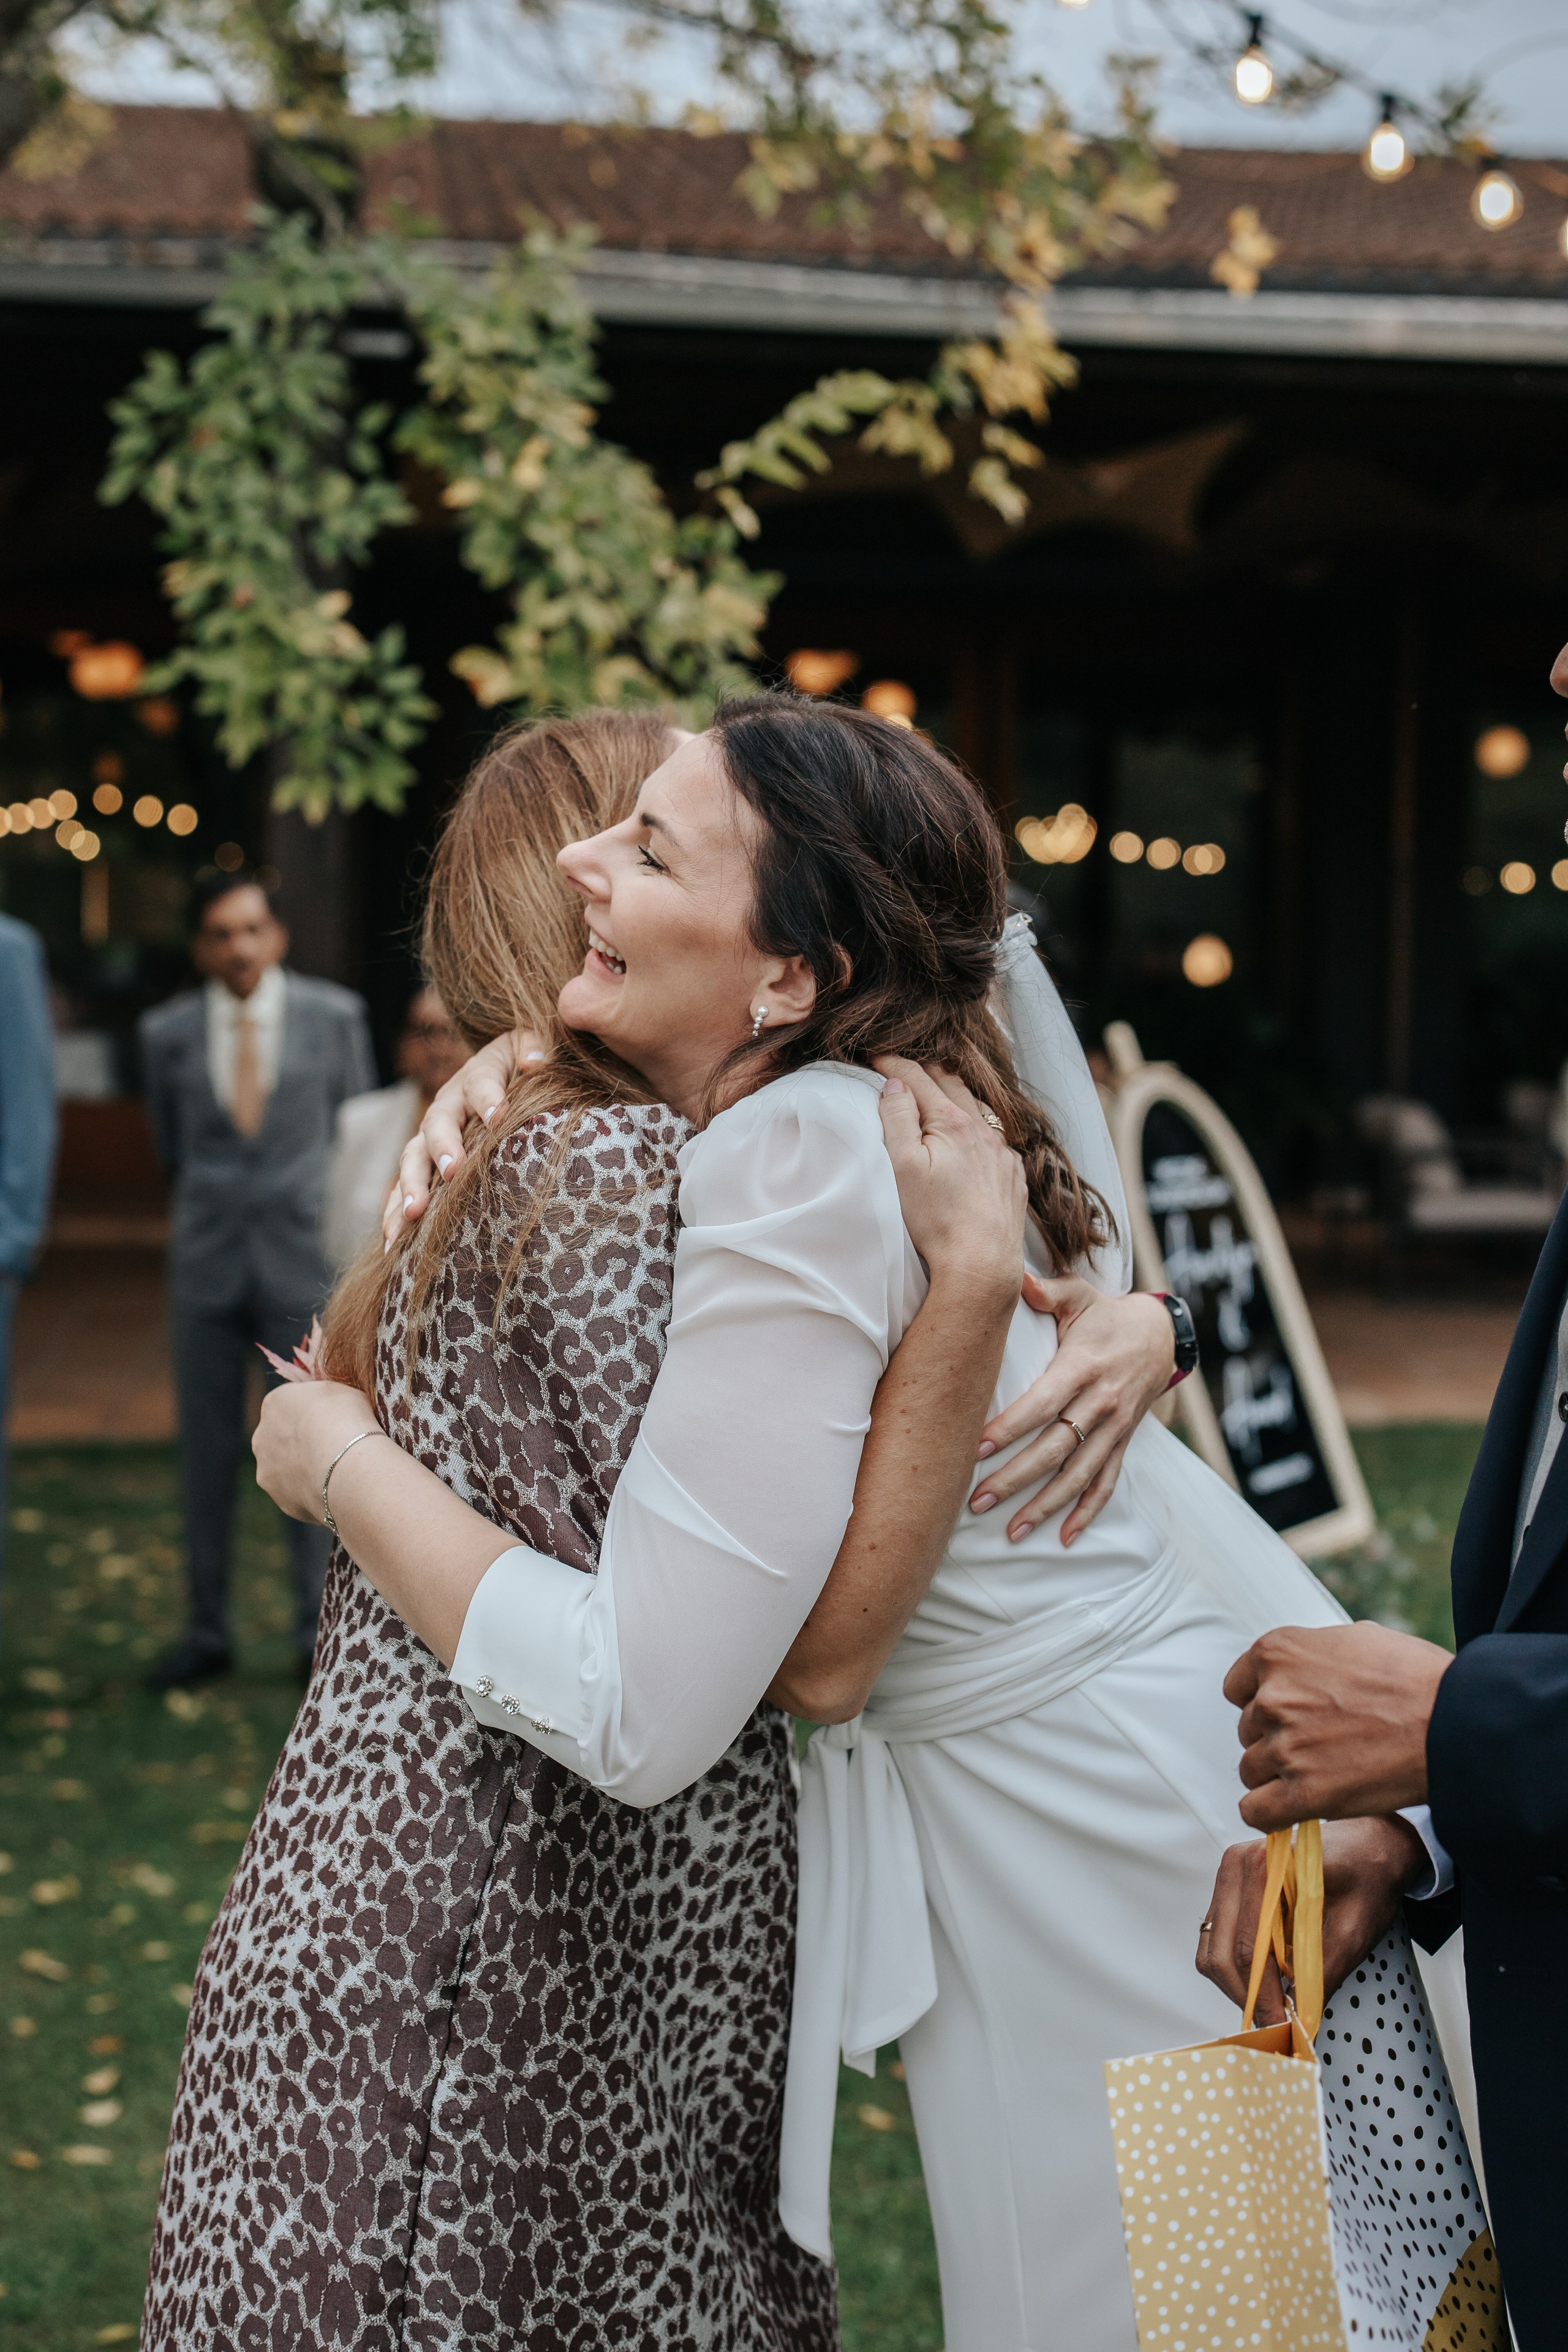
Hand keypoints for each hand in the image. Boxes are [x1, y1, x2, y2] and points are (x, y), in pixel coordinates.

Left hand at [253, 1378, 379, 1524]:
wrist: (347, 1464)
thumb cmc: (348, 1419)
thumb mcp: (339, 1391)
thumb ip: (321, 1399)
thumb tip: (324, 1408)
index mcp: (274, 1404)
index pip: (290, 1406)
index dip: (313, 1415)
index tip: (333, 1422)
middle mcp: (262, 1436)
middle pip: (281, 1438)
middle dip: (301, 1443)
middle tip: (331, 1448)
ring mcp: (267, 1470)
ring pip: (285, 1468)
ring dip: (303, 1469)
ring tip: (335, 1473)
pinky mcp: (279, 1498)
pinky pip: (297, 1493)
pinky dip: (312, 1492)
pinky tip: (333, 1490)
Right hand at [381, 1028, 546, 1245]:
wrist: (500, 1069)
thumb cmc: (523, 1064)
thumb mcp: (531, 1047)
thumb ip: (535, 1049)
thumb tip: (536, 1061)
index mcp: (477, 1077)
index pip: (481, 1085)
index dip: (489, 1098)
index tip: (499, 1115)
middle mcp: (447, 1105)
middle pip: (437, 1125)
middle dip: (442, 1148)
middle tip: (451, 1171)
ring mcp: (431, 1135)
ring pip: (413, 1158)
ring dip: (411, 1186)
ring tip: (412, 1215)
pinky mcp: (425, 1162)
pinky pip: (403, 1186)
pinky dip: (395, 1213)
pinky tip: (393, 1244)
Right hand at [875, 1057, 1025, 1299]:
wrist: (982, 1264)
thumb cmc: (935, 1219)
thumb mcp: (901, 1166)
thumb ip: (896, 1118)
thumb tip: (895, 1085)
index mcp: (953, 1122)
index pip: (919, 1078)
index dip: (894, 1064)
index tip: (875, 1058)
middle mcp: (983, 1131)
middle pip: (952, 1085)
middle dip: (925, 1073)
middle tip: (903, 1071)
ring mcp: (1003, 1153)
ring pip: (978, 1109)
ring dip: (955, 1098)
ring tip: (938, 1097)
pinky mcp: (1013, 1176)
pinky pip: (996, 1139)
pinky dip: (978, 1128)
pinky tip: (971, 1139)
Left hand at [968, 1282, 1173, 1546]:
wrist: (1161, 1335)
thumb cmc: (1105, 1316)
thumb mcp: (1079, 1297)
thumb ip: (1047, 1291)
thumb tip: (1012, 1277)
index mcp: (1083, 1367)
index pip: (1043, 1403)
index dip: (1011, 1427)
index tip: (977, 1448)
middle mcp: (1101, 1403)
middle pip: (1056, 1448)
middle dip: (1016, 1478)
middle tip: (977, 1501)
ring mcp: (1115, 1428)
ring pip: (1079, 1474)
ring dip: (1045, 1505)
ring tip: (1011, 1531)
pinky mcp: (1124, 1443)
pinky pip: (1106, 1483)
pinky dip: (1088, 1512)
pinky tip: (1065, 1538)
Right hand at [1197, 1815, 1427, 2023]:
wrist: (1369, 1842)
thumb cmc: (1367, 1877)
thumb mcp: (1355, 1928)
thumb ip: (1323, 1970)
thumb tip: (1298, 2018)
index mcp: (1266, 1867)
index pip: (1252, 1948)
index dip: (1264, 1997)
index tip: (1281, 2027)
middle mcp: (1236, 1864)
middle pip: (1222, 1953)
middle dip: (1246, 1996)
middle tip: (1275, 2024)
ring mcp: (1228, 1875)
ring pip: (1213, 1950)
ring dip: (1237, 1985)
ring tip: (1271, 2004)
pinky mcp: (1229, 1888)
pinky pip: (1218, 1939)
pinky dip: (1235, 1967)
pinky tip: (1266, 1979)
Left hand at [1225, 1622, 1451, 1828]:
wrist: (1453, 1721)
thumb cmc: (1414, 1677)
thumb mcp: (1354, 1638)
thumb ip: (1312, 1655)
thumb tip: (1302, 1669)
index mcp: (1276, 1652)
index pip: (1238, 1688)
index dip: (1264, 1704)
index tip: (1291, 1716)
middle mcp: (1272, 1697)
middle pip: (1248, 1731)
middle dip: (1277, 1739)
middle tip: (1321, 1746)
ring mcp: (1286, 1746)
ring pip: (1251, 1771)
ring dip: (1276, 1777)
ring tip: (1320, 1775)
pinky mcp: (1304, 1792)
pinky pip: (1255, 1812)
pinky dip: (1269, 1814)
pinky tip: (1294, 1809)